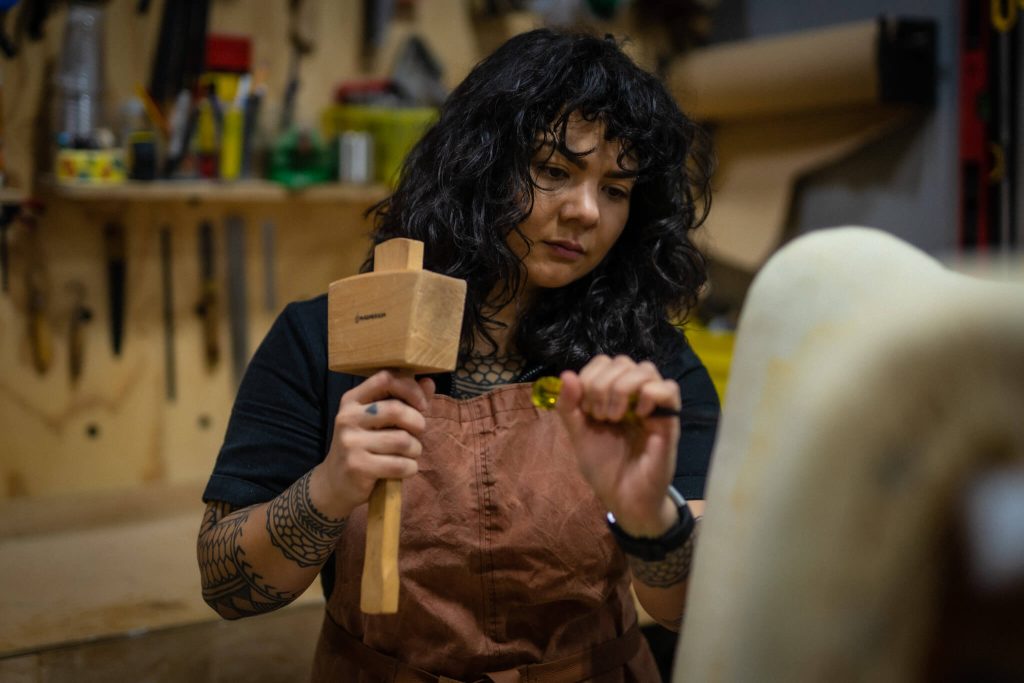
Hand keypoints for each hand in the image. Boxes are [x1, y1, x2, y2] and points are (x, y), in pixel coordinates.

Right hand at [312, 370, 434, 517]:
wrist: (335, 482)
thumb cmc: (364, 446)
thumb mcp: (378, 421)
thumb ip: (404, 400)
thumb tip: (429, 382)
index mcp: (353, 400)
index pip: (386, 379)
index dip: (411, 389)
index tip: (422, 405)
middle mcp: (348, 417)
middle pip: (397, 410)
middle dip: (418, 423)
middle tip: (417, 434)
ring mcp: (350, 442)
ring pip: (402, 440)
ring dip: (416, 449)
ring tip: (409, 454)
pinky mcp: (357, 466)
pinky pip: (399, 464)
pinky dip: (410, 468)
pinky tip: (405, 469)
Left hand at [554, 355, 679, 536]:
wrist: (623, 499)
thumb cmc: (604, 467)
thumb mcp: (579, 435)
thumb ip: (569, 407)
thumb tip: (566, 374)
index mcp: (612, 395)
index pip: (604, 362)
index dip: (590, 377)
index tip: (585, 408)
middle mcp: (634, 395)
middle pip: (622, 361)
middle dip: (602, 384)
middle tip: (598, 415)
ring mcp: (653, 406)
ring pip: (645, 369)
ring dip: (622, 388)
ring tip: (614, 417)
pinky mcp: (669, 420)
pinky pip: (669, 389)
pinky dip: (650, 395)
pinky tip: (637, 416)